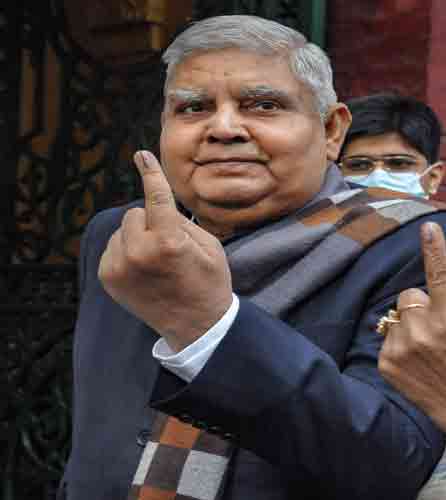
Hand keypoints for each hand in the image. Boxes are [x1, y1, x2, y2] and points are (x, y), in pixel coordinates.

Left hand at [98, 151, 232, 350]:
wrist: (196, 325)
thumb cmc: (209, 282)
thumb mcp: (210, 246)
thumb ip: (181, 221)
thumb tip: (156, 203)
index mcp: (168, 242)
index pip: (156, 197)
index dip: (150, 173)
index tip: (141, 155)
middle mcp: (138, 252)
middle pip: (135, 213)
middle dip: (151, 221)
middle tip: (170, 244)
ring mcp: (119, 266)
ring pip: (123, 230)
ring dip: (138, 236)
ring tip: (157, 261)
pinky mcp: (108, 277)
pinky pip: (114, 247)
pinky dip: (127, 251)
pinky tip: (145, 270)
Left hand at [378, 222, 445, 434]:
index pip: (440, 274)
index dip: (435, 248)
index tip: (429, 227)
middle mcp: (422, 332)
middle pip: (410, 295)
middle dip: (423, 303)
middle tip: (441, 324)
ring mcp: (401, 350)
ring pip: (397, 317)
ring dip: (410, 324)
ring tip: (431, 348)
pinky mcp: (388, 365)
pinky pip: (388, 338)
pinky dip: (401, 343)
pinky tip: (419, 361)